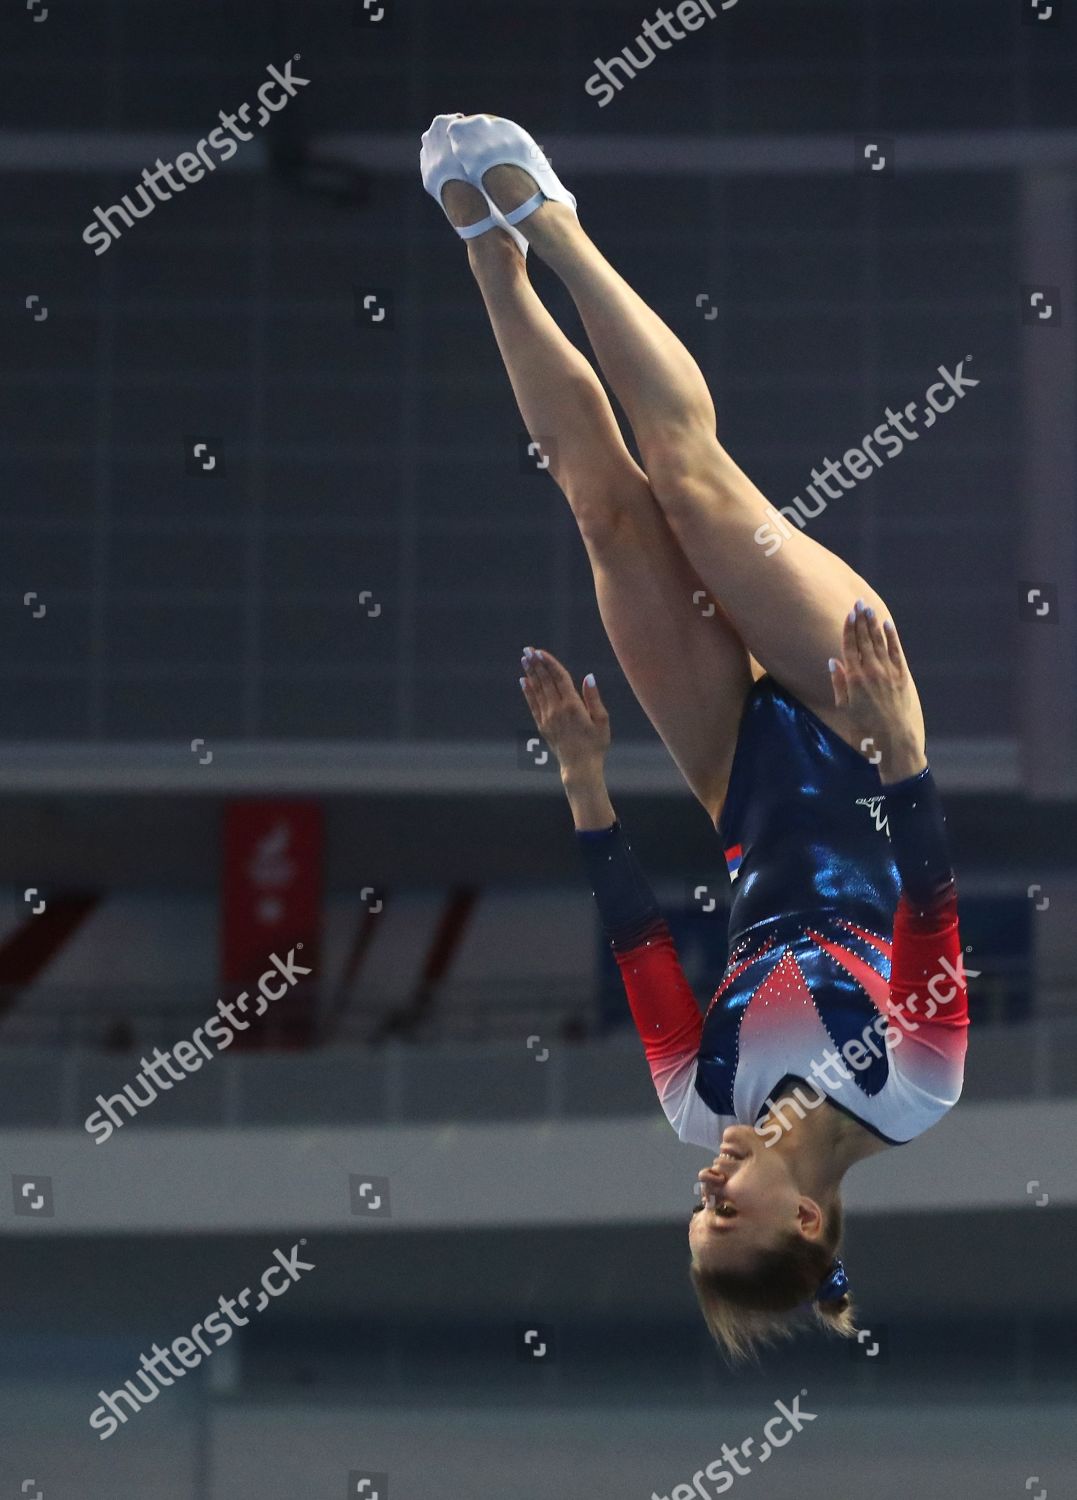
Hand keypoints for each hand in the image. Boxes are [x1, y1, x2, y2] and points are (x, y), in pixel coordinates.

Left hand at [519, 646, 609, 777]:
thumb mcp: (602, 720)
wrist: (580, 767)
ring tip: (524, 659)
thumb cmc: (596, 743)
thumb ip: (593, 697)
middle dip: (536, 664)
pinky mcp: (542, 726)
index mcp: (573, 706)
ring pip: (537, 691)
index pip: (559, 678)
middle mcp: (557, 710)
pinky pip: (533, 705)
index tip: (540, 652)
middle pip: (545, 681)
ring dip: (531, 674)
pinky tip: (523, 681)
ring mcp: (547, 718)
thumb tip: (589, 676)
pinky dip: (528, 692)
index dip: (549, 663)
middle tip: (528, 649)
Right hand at [828, 602, 925, 782]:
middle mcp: (870, 671)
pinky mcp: (901, 676)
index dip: (849, 629)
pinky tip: (887, 625)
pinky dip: (891, 637)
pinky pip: (895, 651)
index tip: (848, 614)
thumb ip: (839, 683)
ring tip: (869, 609)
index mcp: (854, 678)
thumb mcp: (844, 707)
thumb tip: (834, 661)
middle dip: (861, 621)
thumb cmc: (863, 727)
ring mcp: (887, 672)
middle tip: (859, 604)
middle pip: (864, 640)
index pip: (850, 647)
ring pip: (879, 642)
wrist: (892, 738)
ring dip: (873, 624)